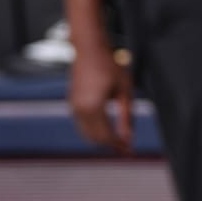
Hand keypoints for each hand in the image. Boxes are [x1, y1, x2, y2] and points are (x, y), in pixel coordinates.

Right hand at [69, 39, 132, 153]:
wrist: (89, 49)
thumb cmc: (110, 67)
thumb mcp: (124, 91)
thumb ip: (126, 116)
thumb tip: (129, 138)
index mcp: (94, 107)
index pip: (106, 135)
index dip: (118, 145)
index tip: (130, 150)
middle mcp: (80, 109)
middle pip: (95, 138)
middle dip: (110, 144)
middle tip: (126, 148)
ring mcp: (73, 106)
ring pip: (86, 133)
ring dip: (101, 139)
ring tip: (118, 140)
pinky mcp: (72, 103)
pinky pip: (81, 124)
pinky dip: (93, 130)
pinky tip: (106, 129)